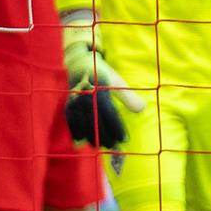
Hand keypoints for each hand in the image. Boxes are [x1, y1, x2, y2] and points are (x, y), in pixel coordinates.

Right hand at [62, 15, 144, 149]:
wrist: (80, 63)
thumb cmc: (103, 74)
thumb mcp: (117, 82)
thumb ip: (129, 97)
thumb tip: (142, 109)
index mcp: (99, 88)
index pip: (109, 113)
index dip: (117, 128)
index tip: (124, 139)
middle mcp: (85, 94)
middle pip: (96, 120)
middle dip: (105, 135)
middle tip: (114, 147)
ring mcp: (74, 99)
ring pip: (83, 122)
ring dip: (91, 137)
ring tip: (100, 147)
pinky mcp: (68, 103)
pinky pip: (71, 120)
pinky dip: (75, 132)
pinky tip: (80, 144)